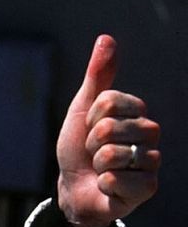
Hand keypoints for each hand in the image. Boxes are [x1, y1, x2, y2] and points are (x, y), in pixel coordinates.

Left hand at [56, 35, 159, 226]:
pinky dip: (103, 184)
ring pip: (111, 155)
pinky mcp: (147, 187)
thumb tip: (106, 38)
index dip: (89, 118)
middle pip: (109, 128)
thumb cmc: (79, 149)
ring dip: (96, 165)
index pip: (108, 102)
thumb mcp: (83, 109)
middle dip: (91, 143)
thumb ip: (97, 76)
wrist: (74, 187)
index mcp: (137, 112)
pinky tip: (109, 187)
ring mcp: (151, 161)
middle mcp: (150, 134)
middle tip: (93, 153)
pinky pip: (115, 179)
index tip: (89, 129)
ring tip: (101, 169)